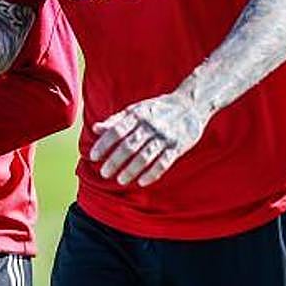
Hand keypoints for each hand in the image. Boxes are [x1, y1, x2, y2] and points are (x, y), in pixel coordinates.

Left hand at [89, 92, 207, 186]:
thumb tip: (95, 128)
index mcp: (138, 115)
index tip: (93, 157)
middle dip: (115, 161)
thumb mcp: (137, 109)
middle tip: (104, 173)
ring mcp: (164, 136)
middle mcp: (150, 125)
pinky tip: (142, 182)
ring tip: (120, 181)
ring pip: (145, 156)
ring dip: (131, 170)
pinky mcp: (177, 146)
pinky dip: (152, 173)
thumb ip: (116, 120)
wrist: (191, 103)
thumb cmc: (159, 108)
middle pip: (129, 146)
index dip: (104, 145)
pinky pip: (163, 162)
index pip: (116, 131)